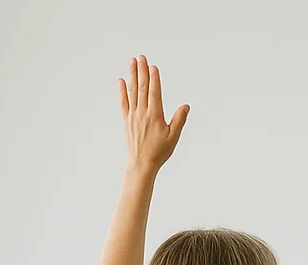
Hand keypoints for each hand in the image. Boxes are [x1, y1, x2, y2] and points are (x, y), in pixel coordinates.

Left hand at [119, 55, 188, 174]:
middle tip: (141, 57)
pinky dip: (122, 91)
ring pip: (132, 92)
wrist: (141, 165)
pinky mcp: (127, 121)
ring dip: (132, 76)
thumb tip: (186, 106)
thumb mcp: (173, 137)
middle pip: (142, 87)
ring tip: (132, 62)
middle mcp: (142, 113)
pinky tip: (121, 81)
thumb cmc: (159, 152)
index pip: (154, 92)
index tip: (153, 66)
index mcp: (155, 115)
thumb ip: (179, 120)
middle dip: (142, 71)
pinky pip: (123, 103)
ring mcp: (133, 116)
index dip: (154, 78)